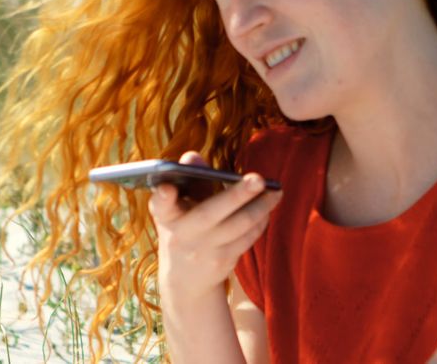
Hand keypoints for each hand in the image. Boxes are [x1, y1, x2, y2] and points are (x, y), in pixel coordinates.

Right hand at [149, 150, 282, 304]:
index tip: (166, 187)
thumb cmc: (183, 229)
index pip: (160, 205)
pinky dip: (260, 221)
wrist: (185, 281)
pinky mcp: (223, 262)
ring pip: (238, 225)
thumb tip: (192, 156)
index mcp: (167, 216)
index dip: (162, 197)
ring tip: (276, 191)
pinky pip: (248, 238)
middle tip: (259, 179)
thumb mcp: (177, 208)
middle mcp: (182, 235)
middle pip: (210, 213)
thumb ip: (188, 181)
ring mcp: (204, 251)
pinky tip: (267, 208)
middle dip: (237, 195)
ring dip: (261, 206)